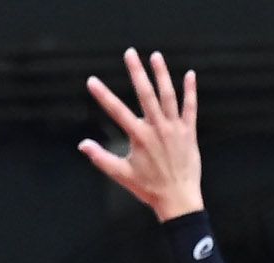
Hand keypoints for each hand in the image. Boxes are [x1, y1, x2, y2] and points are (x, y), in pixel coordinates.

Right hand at [79, 49, 203, 221]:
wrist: (178, 198)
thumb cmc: (148, 188)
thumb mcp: (121, 175)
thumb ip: (101, 158)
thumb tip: (82, 145)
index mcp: (139, 137)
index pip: (117, 111)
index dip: (103, 95)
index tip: (92, 81)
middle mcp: (157, 128)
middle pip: (145, 93)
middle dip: (136, 72)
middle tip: (130, 53)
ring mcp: (174, 128)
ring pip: (168, 95)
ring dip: (162, 74)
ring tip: (155, 56)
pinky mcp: (189, 131)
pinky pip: (190, 107)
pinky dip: (190, 91)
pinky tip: (189, 75)